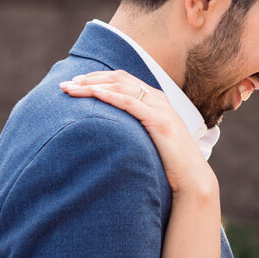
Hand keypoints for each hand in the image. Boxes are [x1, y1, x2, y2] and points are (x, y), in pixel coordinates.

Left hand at [60, 71, 216, 197]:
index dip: (97, 78)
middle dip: (90, 79)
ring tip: (71, 89)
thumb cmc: (168, 164)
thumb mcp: (149, 140)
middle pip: (118, 78)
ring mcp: (160, 108)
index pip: (122, 79)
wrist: (192, 179)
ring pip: (120, 86)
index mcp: (155, 100)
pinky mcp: (159, 120)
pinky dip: (109, 95)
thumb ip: (135, 130)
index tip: (75, 83)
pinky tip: (92, 94)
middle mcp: (158, 98)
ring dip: (92, 85)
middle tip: (66, 84)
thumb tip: (112, 134)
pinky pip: (129, 102)